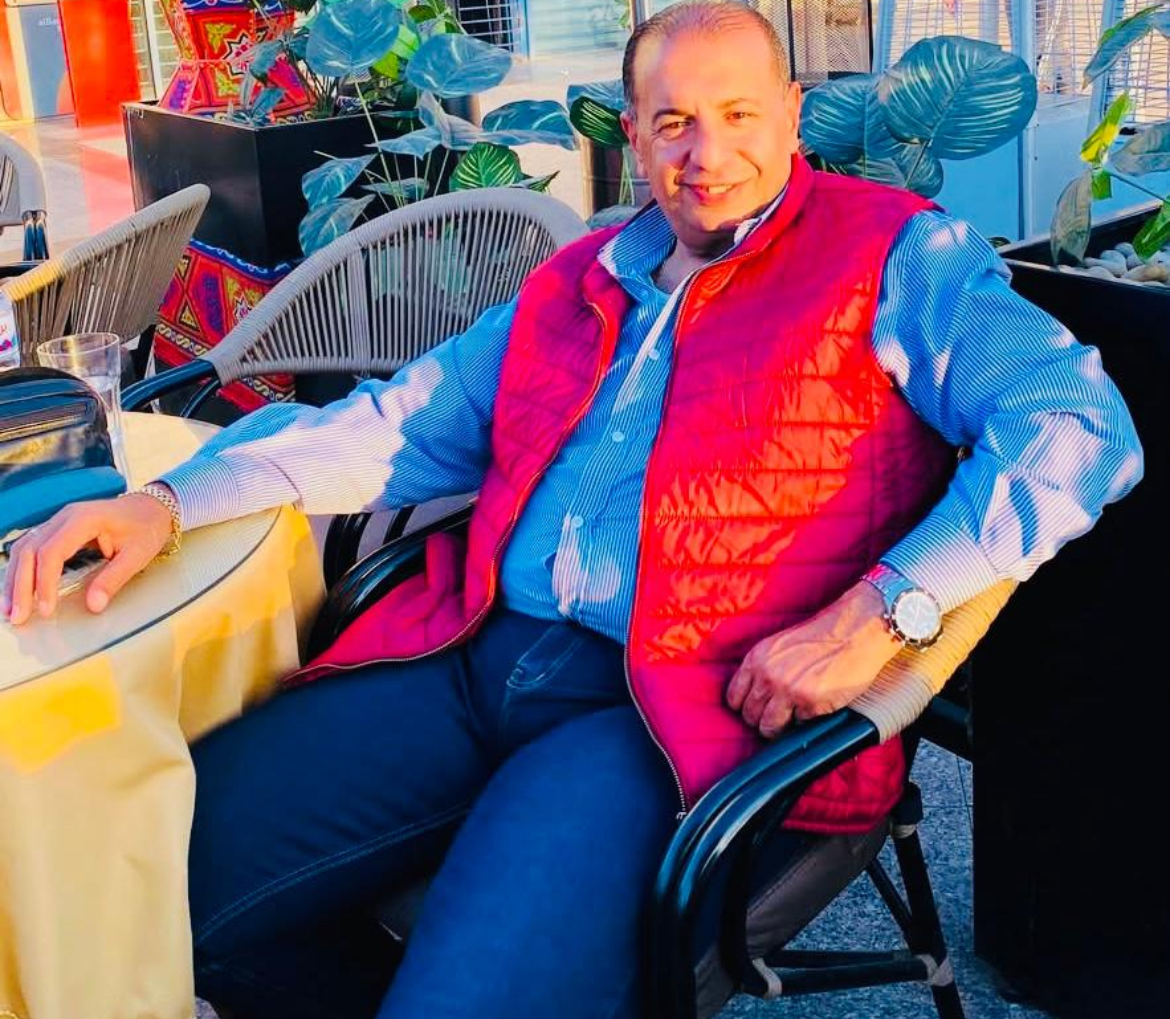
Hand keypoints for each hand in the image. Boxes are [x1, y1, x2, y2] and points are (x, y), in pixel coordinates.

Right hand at [2, 494, 173, 623]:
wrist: (151, 508)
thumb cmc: (146, 527)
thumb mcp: (138, 554)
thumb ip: (114, 579)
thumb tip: (94, 605)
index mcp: (83, 519)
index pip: (52, 552)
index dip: (45, 582)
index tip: (46, 609)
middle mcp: (64, 517)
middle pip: (29, 550)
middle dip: (20, 586)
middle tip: (18, 617)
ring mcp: (58, 522)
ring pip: (23, 550)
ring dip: (14, 581)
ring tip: (10, 610)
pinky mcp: (57, 531)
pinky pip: (30, 549)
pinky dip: (21, 571)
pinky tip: (17, 592)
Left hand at [725, 581, 903, 738]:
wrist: (855, 629)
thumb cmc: (821, 636)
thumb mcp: (779, 646)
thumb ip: (763, 669)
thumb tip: (754, 698)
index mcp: (756, 658)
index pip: (733, 698)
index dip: (745, 707)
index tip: (756, 710)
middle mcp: (767, 676)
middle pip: (750, 716)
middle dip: (762, 720)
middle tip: (777, 718)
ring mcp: (788, 691)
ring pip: (768, 727)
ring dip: (779, 729)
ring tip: (792, 720)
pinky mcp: (810, 703)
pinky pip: (799, 725)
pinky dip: (806, 721)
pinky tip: (815, 707)